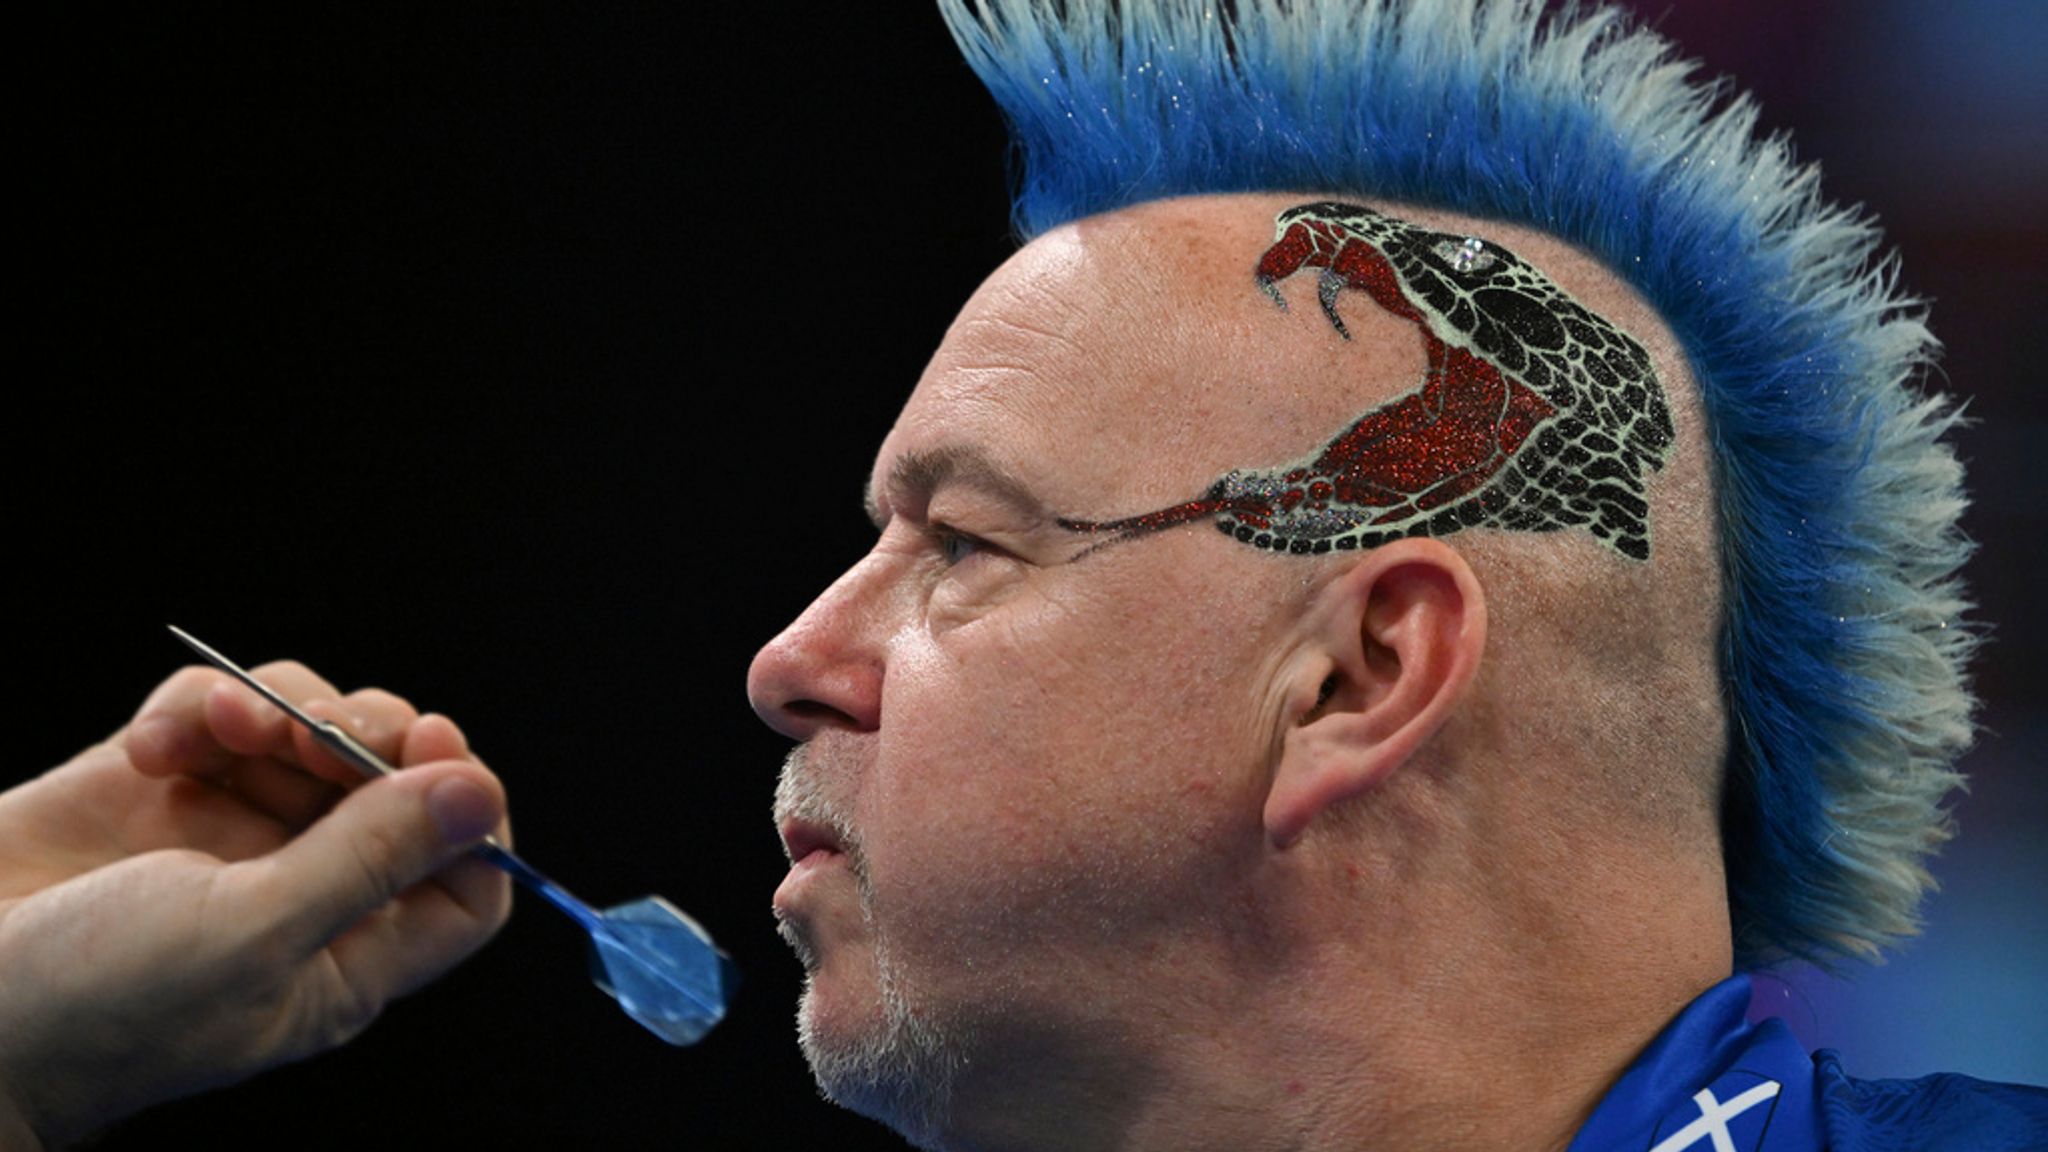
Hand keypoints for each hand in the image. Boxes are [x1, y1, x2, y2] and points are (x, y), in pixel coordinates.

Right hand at [0, 661, 511, 1148]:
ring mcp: (225, 833)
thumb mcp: (251, 935)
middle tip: (322, 730)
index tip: (434, 751)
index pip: (464, 879)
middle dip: (373, 737)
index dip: (468, 809)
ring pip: (311, 731)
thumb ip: (370, 858)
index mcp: (345, 954)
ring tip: (229, 726)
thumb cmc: (94, 1005)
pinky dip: (199, 707)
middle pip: (396, 786)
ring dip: (283, 708)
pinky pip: (218, 713)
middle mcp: (300, 889)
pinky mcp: (155, 785)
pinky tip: (153, 746)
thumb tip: (477, 793)